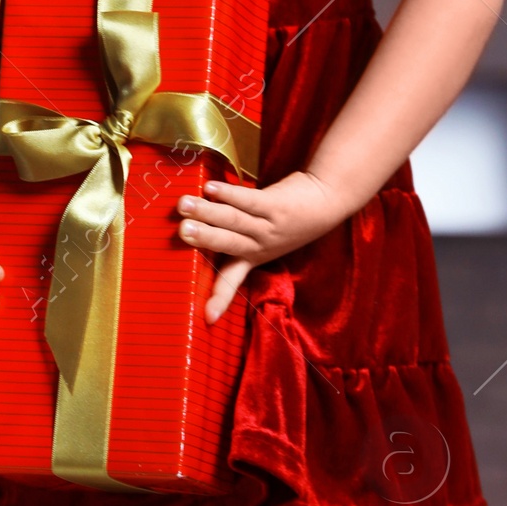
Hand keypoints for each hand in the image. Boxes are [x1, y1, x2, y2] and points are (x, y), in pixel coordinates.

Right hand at [178, 169, 345, 321]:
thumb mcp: (265, 241)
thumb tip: (192, 228)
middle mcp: (260, 246)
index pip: (232, 281)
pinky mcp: (276, 205)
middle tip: (182, 233)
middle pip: (228, 243)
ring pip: (234, 219)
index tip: (208, 317)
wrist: (324, 203)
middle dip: (204, 238)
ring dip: (208, 212)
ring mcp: (268, 226)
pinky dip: (229, 193)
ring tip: (184, 205)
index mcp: (253, 258)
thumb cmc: (286, 222)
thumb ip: (235, 239)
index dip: (220, 298)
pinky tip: (211, 188)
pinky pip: (249, 200)